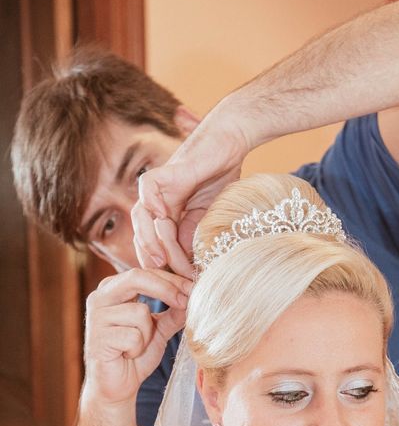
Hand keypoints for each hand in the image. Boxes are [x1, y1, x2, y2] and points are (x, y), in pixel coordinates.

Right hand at [82, 268, 191, 405]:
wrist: (118, 385)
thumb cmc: (136, 353)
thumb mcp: (160, 327)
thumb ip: (175, 310)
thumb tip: (195, 294)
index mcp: (114, 288)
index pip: (146, 272)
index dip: (172, 279)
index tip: (194, 287)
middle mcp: (100, 297)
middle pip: (137, 277)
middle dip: (166, 289)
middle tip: (185, 301)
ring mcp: (95, 317)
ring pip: (139, 312)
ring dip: (148, 333)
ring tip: (138, 345)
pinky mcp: (97, 338)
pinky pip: (132, 336)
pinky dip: (138, 348)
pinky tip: (128, 355)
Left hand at [132, 116, 248, 274]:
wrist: (229, 143)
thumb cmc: (221, 175)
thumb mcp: (209, 214)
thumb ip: (195, 236)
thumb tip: (191, 267)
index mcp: (167, 215)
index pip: (156, 246)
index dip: (165, 265)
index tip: (179, 283)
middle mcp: (157, 204)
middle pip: (143, 236)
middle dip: (154, 259)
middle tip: (168, 277)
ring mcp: (158, 189)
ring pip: (140, 217)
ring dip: (149, 239)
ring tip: (160, 258)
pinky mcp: (164, 173)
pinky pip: (147, 190)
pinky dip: (151, 204)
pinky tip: (163, 218)